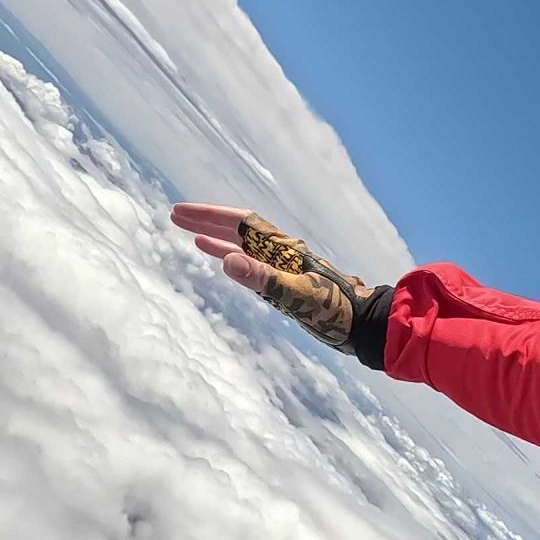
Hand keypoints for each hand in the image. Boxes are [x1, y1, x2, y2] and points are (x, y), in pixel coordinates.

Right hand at [172, 203, 385, 359]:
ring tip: (190, 234)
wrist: (364, 326)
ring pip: (244, 246)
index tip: (181, 213)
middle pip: (238, 230)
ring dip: (218, 237)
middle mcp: (281, 253)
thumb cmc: (335, 311)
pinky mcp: (286, 284)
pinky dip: (234, 258)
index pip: (241, 223)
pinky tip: (224, 261)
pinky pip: (252, 265)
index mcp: (283, 249)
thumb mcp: (297, 296)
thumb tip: (227, 259)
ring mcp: (283, 268)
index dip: (211, 215)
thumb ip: (263, 279)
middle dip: (208, 221)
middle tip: (175, 216)